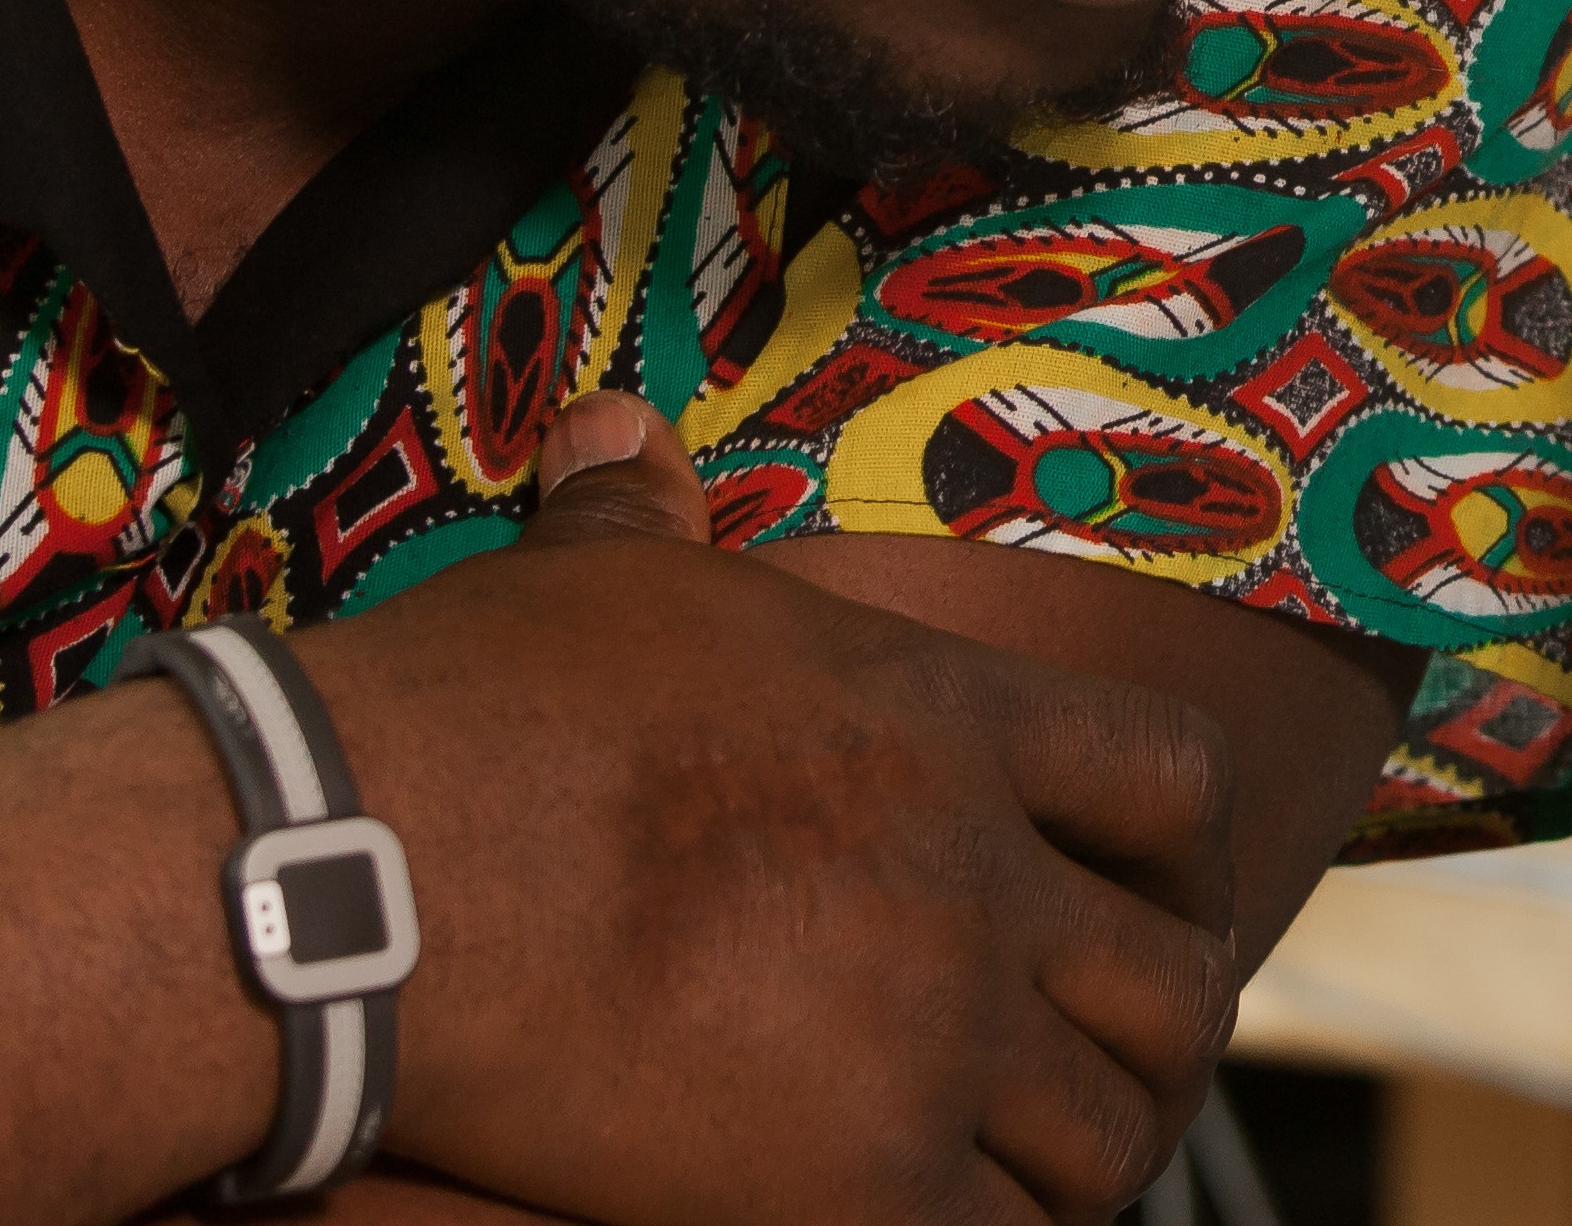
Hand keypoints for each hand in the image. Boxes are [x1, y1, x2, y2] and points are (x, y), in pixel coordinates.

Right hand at [307, 393, 1240, 1225]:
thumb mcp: (602, 583)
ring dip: (1079, 1154)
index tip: (1170, 898)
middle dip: (1155, 1031)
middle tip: (1110, 1068)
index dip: (1191, 852)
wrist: (380, 875)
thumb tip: (615, 426)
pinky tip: (941, 1223)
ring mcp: (931, 1036)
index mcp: (952, 717)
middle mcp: (978, 874)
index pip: (1175, 776)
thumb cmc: (484, 711)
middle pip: (1169, 979)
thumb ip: (646, 515)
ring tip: (1032, 1166)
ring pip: (1103, 1131)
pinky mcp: (854, 1184)